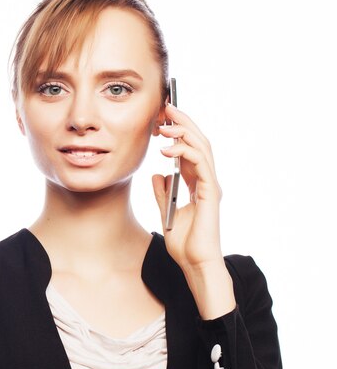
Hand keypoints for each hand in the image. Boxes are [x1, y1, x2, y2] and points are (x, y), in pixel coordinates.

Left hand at [152, 103, 223, 269]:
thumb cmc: (184, 242)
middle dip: (183, 122)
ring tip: (166, 122)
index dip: (179, 130)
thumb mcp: (166, 211)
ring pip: (202, 148)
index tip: (163, 116)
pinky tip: (167, 147)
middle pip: (198, 142)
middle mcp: (206, 180)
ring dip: (184, 131)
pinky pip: (200, 164)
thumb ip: (162, 192)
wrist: (194, 263)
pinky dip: (185, 152)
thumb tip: (157, 174)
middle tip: (167, 106)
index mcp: (197, 183)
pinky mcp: (210, 193)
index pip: (190, 149)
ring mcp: (210, 185)